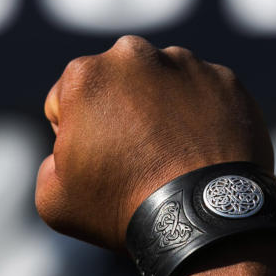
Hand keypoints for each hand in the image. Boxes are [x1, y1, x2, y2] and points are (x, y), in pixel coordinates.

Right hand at [35, 35, 273, 249]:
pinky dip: (200, 116)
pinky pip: (205, 95)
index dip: (74, 135)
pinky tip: (200, 151)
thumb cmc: (123, 209)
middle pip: (115, 82)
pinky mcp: (226, 81)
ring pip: (162, 83)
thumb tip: (66, 155)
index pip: (66, 100)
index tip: (95, 160)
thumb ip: (49, 164)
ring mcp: (187, 64)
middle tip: (134, 156)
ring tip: (171, 155)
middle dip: (118, 110)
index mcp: (85, 74)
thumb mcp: (54, 198)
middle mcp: (136, 54)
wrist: (202, 220)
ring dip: (161, 108)